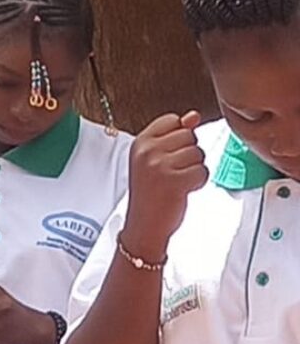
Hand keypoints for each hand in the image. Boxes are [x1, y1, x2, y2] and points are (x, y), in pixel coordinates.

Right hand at [121, 111, 207, 261]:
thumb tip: (193, 116)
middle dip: (187, 155)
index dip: (177, 139)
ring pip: (198, 153)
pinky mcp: (174, 181)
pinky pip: (202, 171)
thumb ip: (172, 136)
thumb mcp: (154, 160)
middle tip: (171, 173)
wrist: (144, 228)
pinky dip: (197, 183)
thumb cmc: (150, 195)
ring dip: (193, 170)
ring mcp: (159, 166)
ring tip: (175, 183)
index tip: (167, 157)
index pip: (172, 120)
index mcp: (140, 143)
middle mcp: (147, 152)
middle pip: (189, 135)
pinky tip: (181, 191)